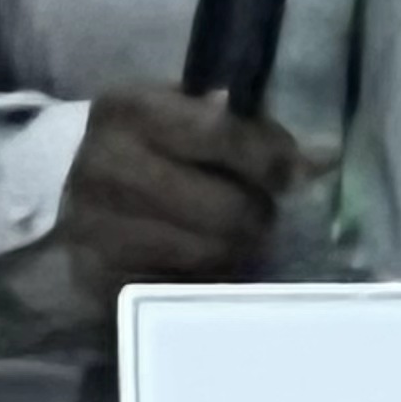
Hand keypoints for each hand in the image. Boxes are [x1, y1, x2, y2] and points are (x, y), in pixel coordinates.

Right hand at [57, 84, 305, 298]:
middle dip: (257, 214)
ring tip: (230, 240)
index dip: (270, 157)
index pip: (221, 130)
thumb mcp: (182, 117)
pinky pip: (188, 293)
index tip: (294, 173)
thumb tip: (325, 155)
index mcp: (127, 108)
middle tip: (256, 213)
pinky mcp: (101, 283)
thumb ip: (247, 128)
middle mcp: (104, 164)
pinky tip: (200, 266)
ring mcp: (96, 229)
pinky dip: (207, 283)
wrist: (75, 206)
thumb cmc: (148, 152)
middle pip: (229, 208)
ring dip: (237, 253)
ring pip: (214, 256)